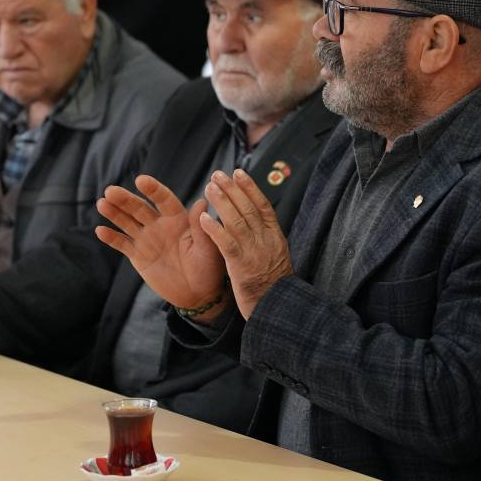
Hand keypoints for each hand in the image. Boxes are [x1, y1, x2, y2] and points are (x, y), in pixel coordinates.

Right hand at [95, 173, 227, 314]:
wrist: (197, 294)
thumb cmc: (208, 268)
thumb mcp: (208, 248)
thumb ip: (201, 227)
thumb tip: (202, 201)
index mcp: (179, 219)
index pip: (164, 200)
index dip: (153, 189)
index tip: (141, 180)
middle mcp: (160, 225)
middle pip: (140, 208)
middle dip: (125, 199)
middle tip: (110, 191)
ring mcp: (147, 239)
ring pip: (127, 222)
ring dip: (114, 213)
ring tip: (102, 203)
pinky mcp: (138, 255)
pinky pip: (122, 244)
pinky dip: (111, 238)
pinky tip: (100, 230)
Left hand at [199, 169, 292, 317]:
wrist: (277, 307)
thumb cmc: (275, 285)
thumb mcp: (277, 257)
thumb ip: (267, 239)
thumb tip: (258, 223)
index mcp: (275, 236)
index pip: (262, 206)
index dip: (250, 187)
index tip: (239, 173)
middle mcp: (265, 240)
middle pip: (247, 208)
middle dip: (232, 189)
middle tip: (217, 174)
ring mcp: (253, 251)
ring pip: (236, 220)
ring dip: (221, 202)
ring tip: (209, 187)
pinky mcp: (240, 264)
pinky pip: (225, 242)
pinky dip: (214, 228)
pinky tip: (203, 217)